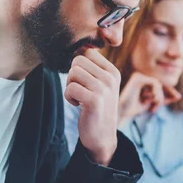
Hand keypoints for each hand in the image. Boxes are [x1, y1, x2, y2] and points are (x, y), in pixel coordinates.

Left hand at [65, 49, 120, 165]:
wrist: (102, 135)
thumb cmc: (97, 108)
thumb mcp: (101, 85)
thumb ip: (92, 67)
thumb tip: (79, 47)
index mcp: (113, 72)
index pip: (87, 52)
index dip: (78, 66)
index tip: (84, 81)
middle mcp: (111, 78)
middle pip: (78, 61)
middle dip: (72, 76)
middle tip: (79, 90)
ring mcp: (104, 89)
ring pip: (73, 73)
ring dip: (70, 86)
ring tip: (79, 97)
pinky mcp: (94, 100)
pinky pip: (70, 88)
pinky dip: (69, 97)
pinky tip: (78, 105)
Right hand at [118, 72, 181, 125]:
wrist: (123, 112)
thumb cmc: (135, 108)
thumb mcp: (153, 103)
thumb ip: (164, 99)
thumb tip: (179, 96)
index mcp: (143, 80)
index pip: (161, 83)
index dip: (170, 90)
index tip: (177, 97)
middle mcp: (141, 76)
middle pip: (161, 83)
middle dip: (165, 94)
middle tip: (159, 105)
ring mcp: (138, 75)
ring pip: (158, 83)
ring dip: (159, 96)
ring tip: (154, 104)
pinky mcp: (137, 77)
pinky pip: (154, 82)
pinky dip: (156, 92)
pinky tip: (151, 100)